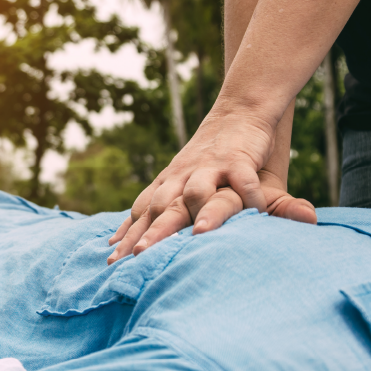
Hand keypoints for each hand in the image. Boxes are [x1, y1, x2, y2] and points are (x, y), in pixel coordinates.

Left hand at [107, 107, 276, 263]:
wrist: (238, 110)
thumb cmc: (209, 152)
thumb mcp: (180, 175)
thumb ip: (159, 204)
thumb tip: (122, 235)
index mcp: (168, 181)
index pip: (143, 211)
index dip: (130, 235)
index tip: (114, 260)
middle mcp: (184, 175)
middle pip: (162, 205)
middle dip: (152, 231)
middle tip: (140, 255)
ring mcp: (210, 167)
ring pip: (197, 192)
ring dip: (197, 212)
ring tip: (198, 236)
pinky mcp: (238, 160)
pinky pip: (243, 181)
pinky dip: (250, 197)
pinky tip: (256, 215)